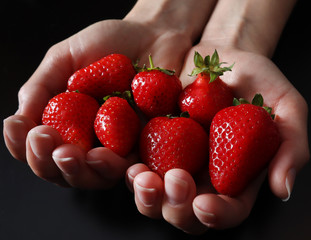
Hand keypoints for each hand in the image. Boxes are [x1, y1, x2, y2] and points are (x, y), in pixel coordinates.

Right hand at [3, 0, 216, 187]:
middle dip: (48, 162)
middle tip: (45, 141)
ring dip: (78, 170)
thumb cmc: (107, 44)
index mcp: (65, 124)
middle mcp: (90, 141)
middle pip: (64, 171)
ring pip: (95, 176)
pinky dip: (114, 167)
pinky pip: (131, 167)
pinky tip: (102, 155)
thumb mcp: (65, 58)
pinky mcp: (146, 147)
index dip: (23, 145)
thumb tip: (19, 120)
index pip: (39, 149)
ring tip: (70, 153)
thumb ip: (40, 88)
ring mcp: (119, 147)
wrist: (153, 35)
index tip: (19, 127)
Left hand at [126, 45, 309, 233]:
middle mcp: (201, 177)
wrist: (218, 52)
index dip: (217, 215)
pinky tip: (121, 158)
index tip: (206, 204)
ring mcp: (172, 162)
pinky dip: (123, 168)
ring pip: (154, 197)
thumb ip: (291, 147)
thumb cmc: (256, 79)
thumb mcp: (286, 106)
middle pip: (185, 213)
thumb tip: (284, 189)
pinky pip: (132, 165)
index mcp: (234, 177)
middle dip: (176, 207)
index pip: (228, 211)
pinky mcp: (146, 145)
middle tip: (174, 182)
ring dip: (145, 195)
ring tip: (141, 174)